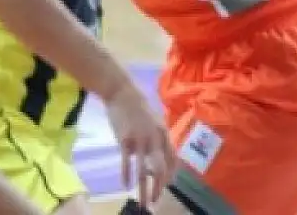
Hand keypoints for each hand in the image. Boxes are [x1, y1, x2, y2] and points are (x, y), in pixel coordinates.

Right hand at [102, 82, 176, 206]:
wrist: (123, 94)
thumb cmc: (139, 109)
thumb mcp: (155, 123)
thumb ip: (157, 139)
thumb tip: (158, 156)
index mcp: (165, 134)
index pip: (173, 160)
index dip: (171, 175)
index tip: (167, 187)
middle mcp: (156, 139)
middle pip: (161, 168)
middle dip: (159, 188)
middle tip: (155, 202)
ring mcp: (141, 140)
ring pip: (145, 170)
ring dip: (144, 188)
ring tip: (143, 202)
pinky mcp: (125, 140)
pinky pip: (127, 162)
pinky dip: (127, 175)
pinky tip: (125, 186)